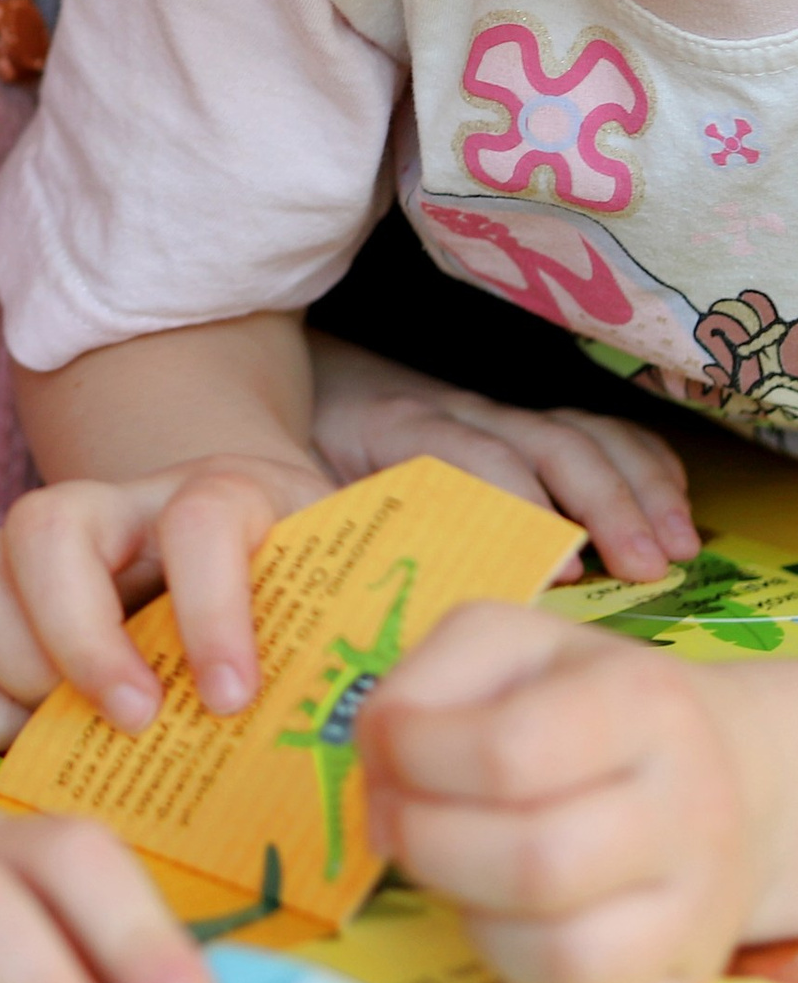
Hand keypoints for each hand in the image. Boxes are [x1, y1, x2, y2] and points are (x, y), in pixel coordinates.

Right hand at [0, 455, 330, 750]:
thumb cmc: (306, 603)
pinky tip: (34, 744)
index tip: (232, 699)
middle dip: (81, 636)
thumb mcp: (349, 606)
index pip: (201, 517)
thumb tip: (385, 732)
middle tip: (136, 719)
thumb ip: (361, 647)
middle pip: (48, 523)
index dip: (211, 607)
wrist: (252, 552)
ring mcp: (41, 556)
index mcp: (221, 495)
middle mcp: (116, 509)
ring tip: (76, 732)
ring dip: (16, 666)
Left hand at [310, 335, 696, 583]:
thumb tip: (373, 601)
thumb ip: (335, 531)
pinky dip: (645, 462)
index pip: (474, 457)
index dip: (524, 506)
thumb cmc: (303, 450)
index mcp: (398, 429)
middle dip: (606, 501)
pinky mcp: (522, 421)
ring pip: (583, 431)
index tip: (568, 569)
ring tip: (679, 549)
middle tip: (650, 568)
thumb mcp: (304, 488)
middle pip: (547, 442)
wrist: (305, 381)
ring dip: (639, 486)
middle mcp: (458, 412)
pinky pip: (598, 427)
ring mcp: (498, 413)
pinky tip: (675, 509)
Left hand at [361, 606, 783, 982]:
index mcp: (637, 703)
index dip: (413, 759)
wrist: (722, 769)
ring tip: (461, 878)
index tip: (388, 753)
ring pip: (567, 962)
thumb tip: (380, 783)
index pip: (507, 752)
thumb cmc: (577, 697)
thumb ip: (416, 687)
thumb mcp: (497, 646)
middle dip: (429, 847)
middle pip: (536, 866)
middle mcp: (686, 812)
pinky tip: (506, 945)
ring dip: (474, 926)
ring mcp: (699, 915)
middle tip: (403, 824)